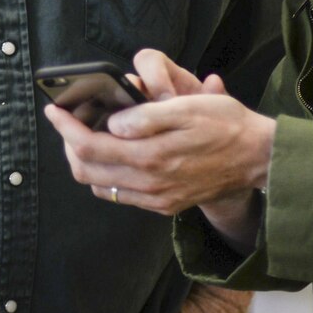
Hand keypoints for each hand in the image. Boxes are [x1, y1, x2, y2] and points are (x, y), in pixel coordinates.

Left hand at [43, 51, 274, 216]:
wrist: (259, 158)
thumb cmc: (225, 124)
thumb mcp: (187, 107)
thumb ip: (145, 117)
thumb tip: (111, 123)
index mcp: (151, 156)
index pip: (88, 146)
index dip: (65, 127)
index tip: (54, 109)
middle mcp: (149, 183)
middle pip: (85, 170)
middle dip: (69, 144)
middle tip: (70, 121)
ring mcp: (156, 198)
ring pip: (99, 185)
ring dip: (86, 160)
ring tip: (88, 134)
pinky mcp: (165, 205)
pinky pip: (121, 194)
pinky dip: (107, 174)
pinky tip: (114, 153)